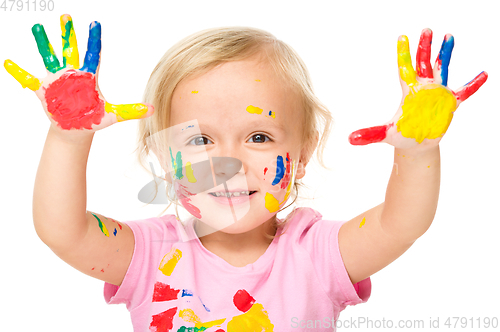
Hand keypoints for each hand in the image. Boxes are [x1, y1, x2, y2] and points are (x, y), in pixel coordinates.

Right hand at [4, 14, 153, 133]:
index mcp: (89, 77)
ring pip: (49, 57)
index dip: (93, 40)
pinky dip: (18, 72)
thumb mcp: (113, 115)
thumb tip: (153, 109)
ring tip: (38, 26)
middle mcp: (72, 74)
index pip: (93, 55)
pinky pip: (28, 79)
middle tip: (67, 16)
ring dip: (44, 43)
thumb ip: (132, 110)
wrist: (76, 130)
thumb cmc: (93, 120)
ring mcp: (57, 80)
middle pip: (70, 49)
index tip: (95, 24)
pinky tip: (8, 62)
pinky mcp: (43, 90)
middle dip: (69, 34)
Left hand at [349, 28, 486, 148]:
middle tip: (426, 29)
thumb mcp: (385, 135)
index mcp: (409, 92)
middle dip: (425, 46)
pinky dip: (473, 84)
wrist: (416, 145)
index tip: (402, 37)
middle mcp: (423, 88)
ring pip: (441, 69)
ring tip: (448, 36)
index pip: (405, 68)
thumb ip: (369, 134)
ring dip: (445, 54)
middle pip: (423, 62)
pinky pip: (464, 92)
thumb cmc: (401, 136)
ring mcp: (437, 94)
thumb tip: (350, 139)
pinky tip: (483, 74)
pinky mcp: (450, 103)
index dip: (404, 54)